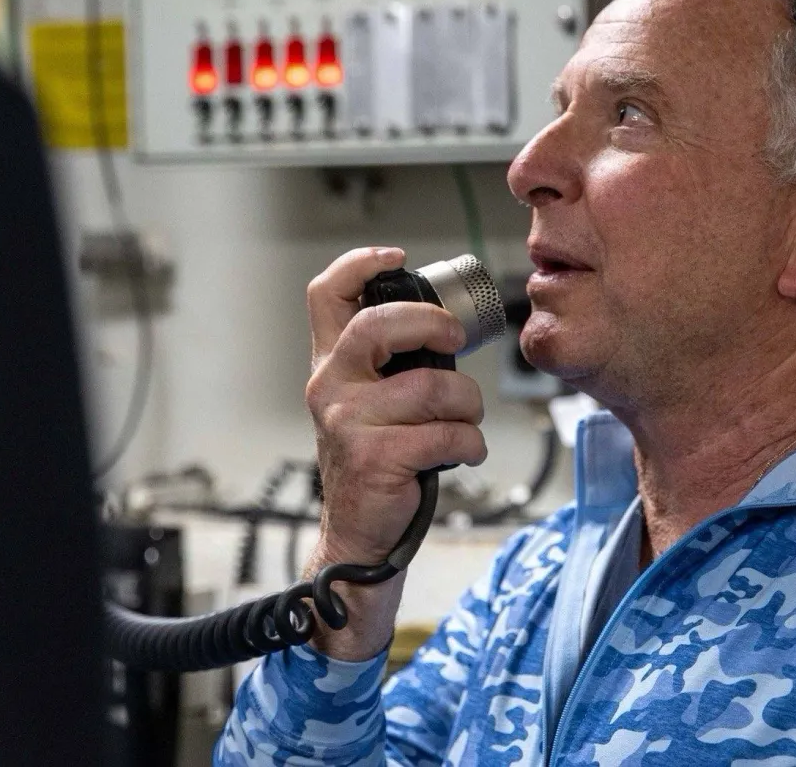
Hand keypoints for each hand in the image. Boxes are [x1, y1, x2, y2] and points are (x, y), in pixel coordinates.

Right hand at [302, 247, 487, 657]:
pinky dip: (470, 443)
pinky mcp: (375, 457)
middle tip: (455, 341)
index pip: (325, 295)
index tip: (397, 257)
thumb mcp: (371, 403)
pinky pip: (446, 432)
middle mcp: (330, 386)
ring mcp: (348, 422)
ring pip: (432, 386)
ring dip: (467, 404)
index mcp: (331, 365)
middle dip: (431, 324)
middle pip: (377, 324)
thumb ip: (393, 363)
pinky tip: (464, 452)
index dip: (359, 265)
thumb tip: (447, 326)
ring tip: (466, 420)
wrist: (361, 537)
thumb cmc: (378, 462)